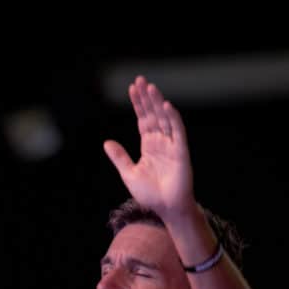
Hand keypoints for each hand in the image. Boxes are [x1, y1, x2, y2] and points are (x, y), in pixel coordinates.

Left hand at [103, 76, 194, 221]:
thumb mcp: (128, 173)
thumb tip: (106, 142)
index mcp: (149, 145)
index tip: (132, 88)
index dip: (138, 104)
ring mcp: (171, 145)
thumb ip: (119, 157)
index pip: (143, 119)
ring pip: (165, 119)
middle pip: (153, 114)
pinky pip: (178, 132)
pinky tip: (166, 106)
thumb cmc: (149, 193)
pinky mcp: (181, 152)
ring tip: (151, 87)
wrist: (165, 208)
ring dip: (158, 103)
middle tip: (140, 80)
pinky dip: (173, 119)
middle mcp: (161, 141)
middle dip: (147, 98)